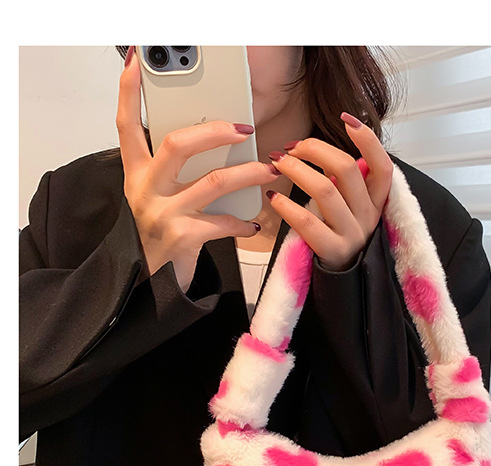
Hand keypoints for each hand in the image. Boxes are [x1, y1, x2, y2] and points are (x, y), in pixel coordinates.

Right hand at [116, 46, 279, 292]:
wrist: (153, 283)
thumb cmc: (161, 234)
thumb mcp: (158, 197)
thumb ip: (174, 171)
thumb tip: (214, 139)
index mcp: (137, 174)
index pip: (126, 125)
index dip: (129, 92)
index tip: (136, 61)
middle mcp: (145, 189)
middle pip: (177, 144)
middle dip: (215, 131)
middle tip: (244, 128)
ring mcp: (162, 214)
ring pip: (213, 182)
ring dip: (248, 174)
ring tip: (269, 170)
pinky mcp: (182, 237)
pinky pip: (224, 222)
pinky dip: (244, 222)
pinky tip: (254, 223)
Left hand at [266, 113, 393, 271]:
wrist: (342, 283)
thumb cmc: (340, 237)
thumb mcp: (352, 208)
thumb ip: (346, 182)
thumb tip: (318, 149)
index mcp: (377, 202)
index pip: (383, 166)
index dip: (368, 141)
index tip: (347, 121)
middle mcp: (368, 217)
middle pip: (347, 169)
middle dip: (315, 150)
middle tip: (292, 148)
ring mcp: (352, 235)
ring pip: (326, 190)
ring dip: (296, 170)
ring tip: (277, 164)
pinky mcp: (332, 251)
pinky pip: (308, 222)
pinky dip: (286, 206)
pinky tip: (272, 198)